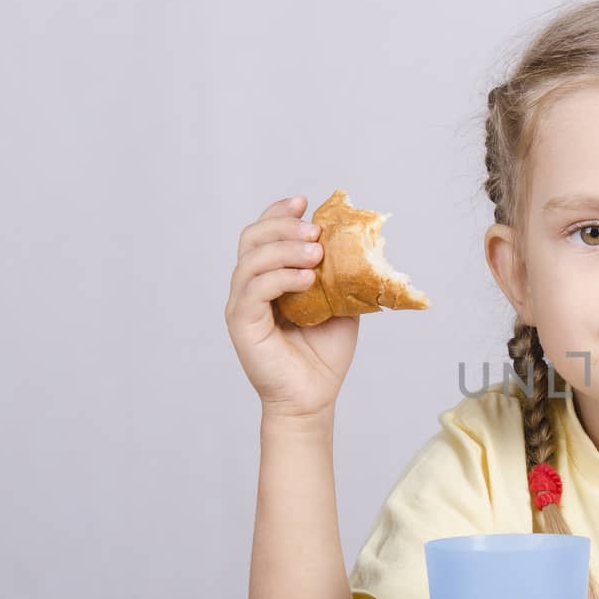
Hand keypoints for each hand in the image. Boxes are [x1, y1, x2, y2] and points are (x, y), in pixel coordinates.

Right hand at [224, 194, 358, 420]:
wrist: (314, 396)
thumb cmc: (324, 353)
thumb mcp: (340, 303)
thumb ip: (338, 274)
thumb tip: (357, 243)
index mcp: (269, 277)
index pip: (263, 234)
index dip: (279, 213)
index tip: (305, 203)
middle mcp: (249, 286)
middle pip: (252, 238)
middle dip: (283, 226)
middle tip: (315, 232)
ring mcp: (242, 304)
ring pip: (251, 260)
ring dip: (285, 250)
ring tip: (316, 254)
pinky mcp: (241, 323)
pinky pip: (254, 290)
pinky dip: (280, 278)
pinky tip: (307, 279)